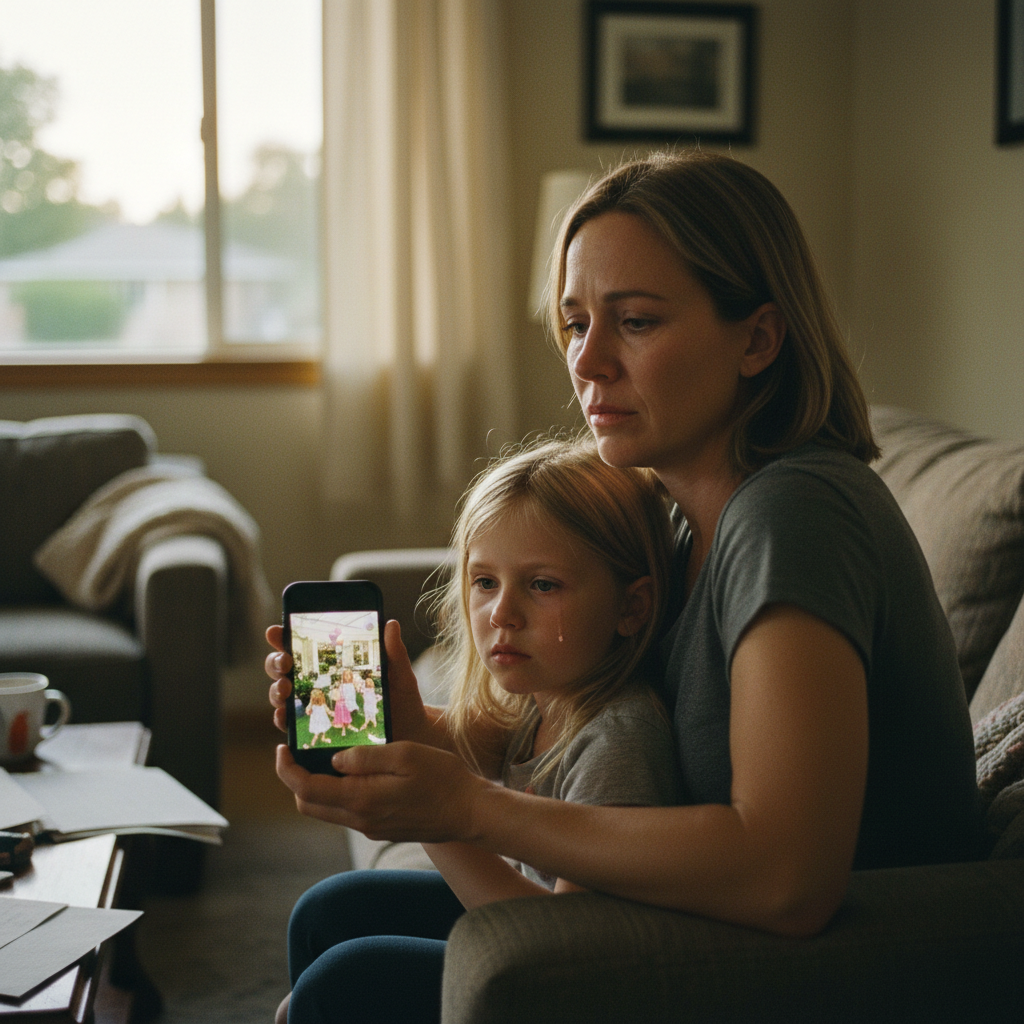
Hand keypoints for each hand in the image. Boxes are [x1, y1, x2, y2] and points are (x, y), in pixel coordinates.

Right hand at [266, 619, 435, 742]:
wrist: (408, 733)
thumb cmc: (401, 699)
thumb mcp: (399, 673)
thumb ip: (393, 650)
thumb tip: (390, 623)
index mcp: (334, 664)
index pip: (303, 647)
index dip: (284, 637)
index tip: (276, 631)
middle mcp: (318, 683)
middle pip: (284, 668)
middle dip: (276, 661)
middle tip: (285, 661)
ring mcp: (314, 706)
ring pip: (281, 694)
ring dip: (276, 689)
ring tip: (285, 687)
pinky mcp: (316, 729)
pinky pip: (291, 725)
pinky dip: (282, 718)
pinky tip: (284, 714)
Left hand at [275, 740, 491, 842]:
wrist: (470, 812)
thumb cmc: (443, 778)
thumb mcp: (404, 754)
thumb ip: (365, 756)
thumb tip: (335, 758)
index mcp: (361, 799)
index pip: (306, 789)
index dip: (287, 770)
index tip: (282, 749)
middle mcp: (360, 819)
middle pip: (309, 805)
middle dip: (295, 779)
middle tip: (298, 751)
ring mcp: (371, 827)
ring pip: (327, 810)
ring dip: (316, 786)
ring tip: (324, 756)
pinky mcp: (382, 828)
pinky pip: (347, 812)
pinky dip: (338, 792)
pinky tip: (352, 771)